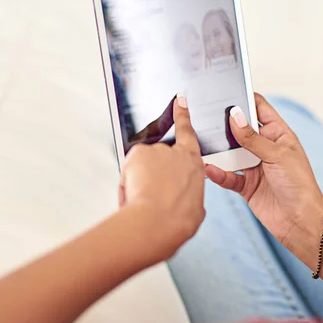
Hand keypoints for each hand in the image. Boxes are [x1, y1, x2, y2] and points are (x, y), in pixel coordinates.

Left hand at [119, 94, 205, 261]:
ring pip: (142, 165)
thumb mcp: (195, 208)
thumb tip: (187, 200)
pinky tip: (134, 193)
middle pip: (159, 157)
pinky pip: (129, 167)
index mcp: (194, 164)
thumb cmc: (177, 221)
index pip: (188, 132)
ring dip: (139, 179)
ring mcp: (156, 151)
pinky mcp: (138, 153)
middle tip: (150, 195)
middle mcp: (176, 153)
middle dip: (152, 173)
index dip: (183, 115)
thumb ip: (190, 196)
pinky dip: (128, 180)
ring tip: (144, 199)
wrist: (159, 221)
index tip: (179, 100)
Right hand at [205, 94, 322, 248]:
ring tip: (201, 141)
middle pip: (240, 130)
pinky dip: (218, 172)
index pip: (260, 109)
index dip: (245, 99)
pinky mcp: (245, 185)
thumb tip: (234, 116)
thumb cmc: (299, 186)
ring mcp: (254, 166)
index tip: (227, 89)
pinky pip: (228, 175)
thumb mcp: (277, 155)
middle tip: (205, 114)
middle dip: (224, 123)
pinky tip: (209, 168)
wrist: (301, 223)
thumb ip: (253, 137)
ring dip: (218, 150)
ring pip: (230, 152)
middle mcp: (264, 148)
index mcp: (278, 135)